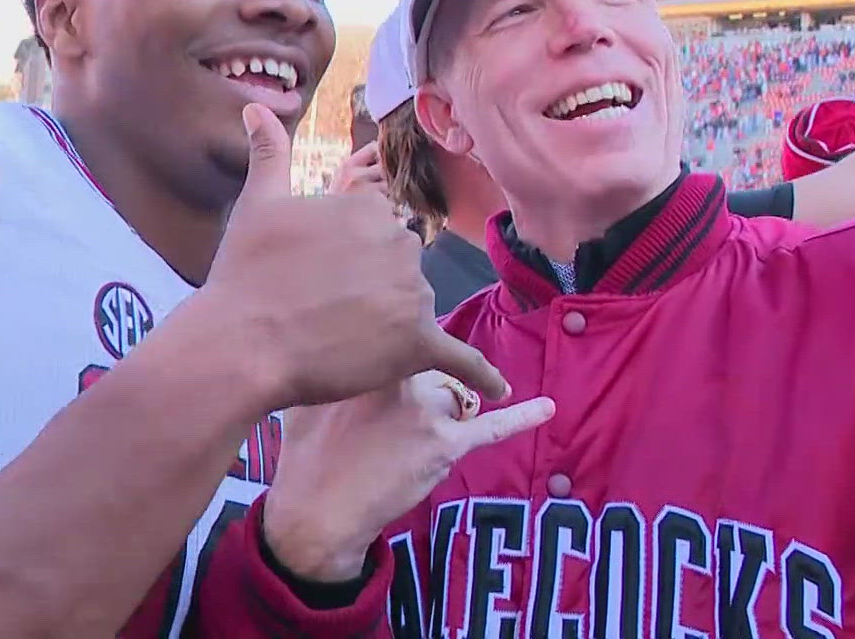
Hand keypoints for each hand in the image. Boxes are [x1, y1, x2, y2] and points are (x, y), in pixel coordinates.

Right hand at [190, 105, 508, 409]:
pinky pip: (458, 360)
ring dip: (391, 325)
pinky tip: (498, 390)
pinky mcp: (416, 342)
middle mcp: (400, 243)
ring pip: (414, 308)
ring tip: (337, 339)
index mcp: (369, 207)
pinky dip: (479, 376)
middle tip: (323, 309)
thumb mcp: (258, 203)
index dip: (348, 258)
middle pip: (400, 269)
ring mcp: (411, 293)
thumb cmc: (245, 274)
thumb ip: (269, 153)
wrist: (242, 342)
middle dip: (373, 288)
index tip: (317, 276)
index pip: (378, 234)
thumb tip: (255, 105)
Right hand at [262, 372, 555, 580]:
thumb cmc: (306, 455)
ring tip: (400, 451)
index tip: (391, 373)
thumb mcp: (308, 395)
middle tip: (385, 433)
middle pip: (431, 374)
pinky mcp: (445, 446)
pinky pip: (489, 428)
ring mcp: (426, 412)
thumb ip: (337, 369)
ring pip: (451, 401)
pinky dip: (521, 418)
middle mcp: (401, 379)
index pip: (406, 344)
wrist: (317, 511)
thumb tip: (345, 353)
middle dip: (417, 399)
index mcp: (369, 361)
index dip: (401, 357)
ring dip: (438, 419)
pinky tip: (548, 408)